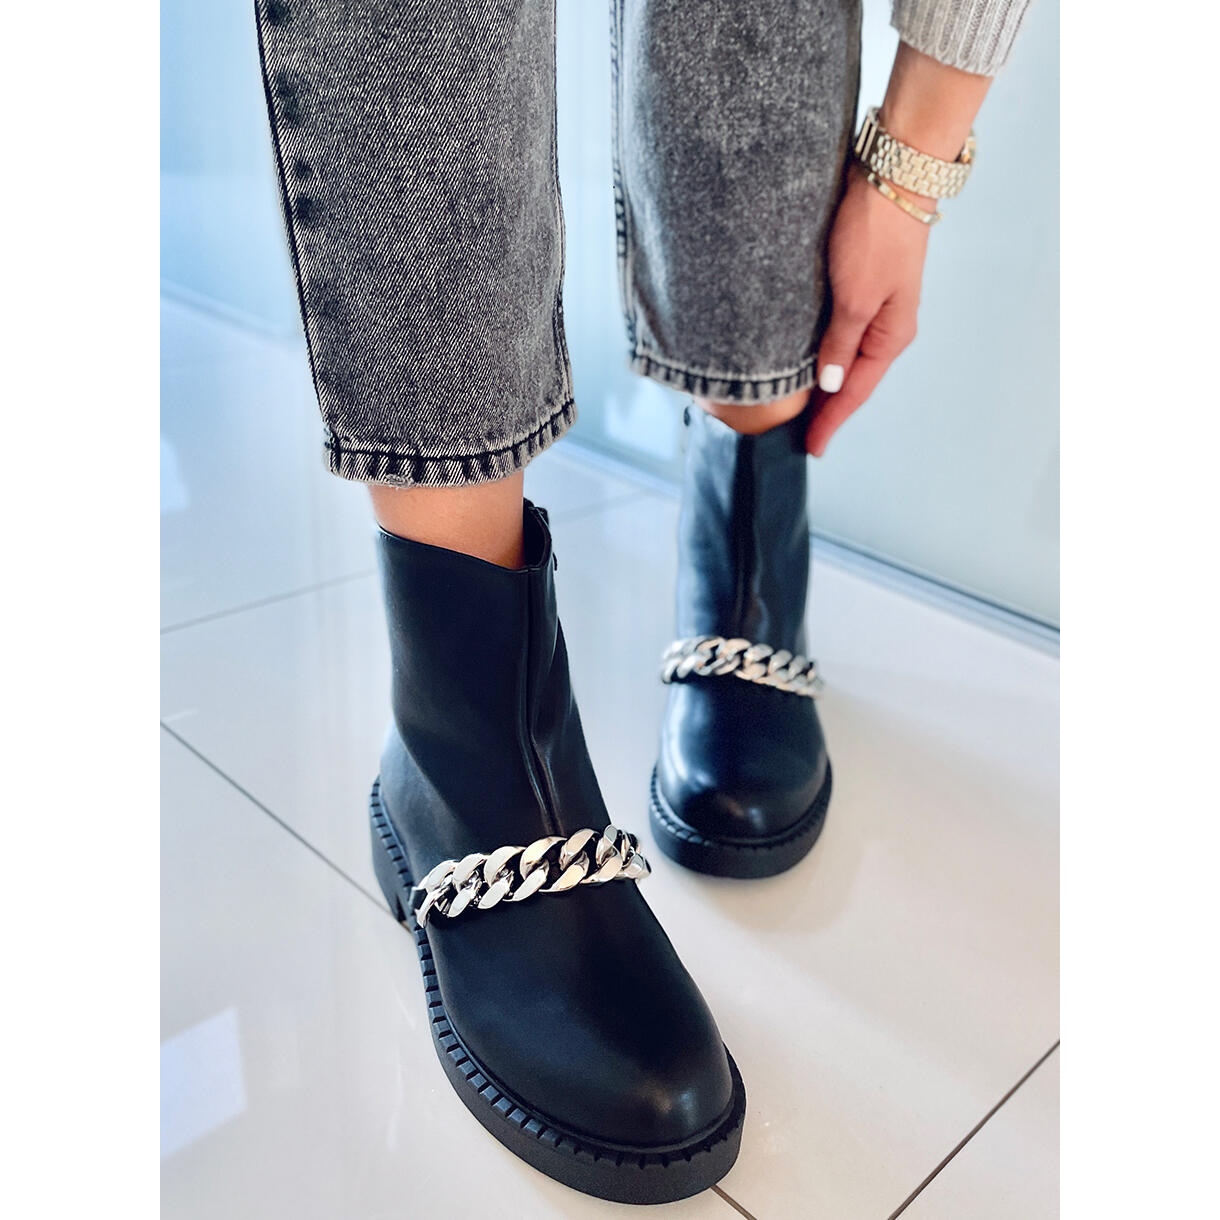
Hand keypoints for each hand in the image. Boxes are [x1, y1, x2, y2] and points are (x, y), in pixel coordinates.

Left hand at [806, 167, 931, 457]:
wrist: (892, 174)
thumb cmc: (876, 232)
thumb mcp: (855, 296)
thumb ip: (840, 343)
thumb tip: (831, 385)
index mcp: (890, 334)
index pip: (855, 391)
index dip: (831, 421)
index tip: (810, 447)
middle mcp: (886, 325)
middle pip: (852, 380)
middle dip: (829, 409)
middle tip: (800, 437)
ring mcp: (875, 305)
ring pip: (846, 357)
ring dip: (825, 383)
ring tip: (801, 408)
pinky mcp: (862, 284)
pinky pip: (841, 332)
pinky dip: (824, 352)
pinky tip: (807, 361)